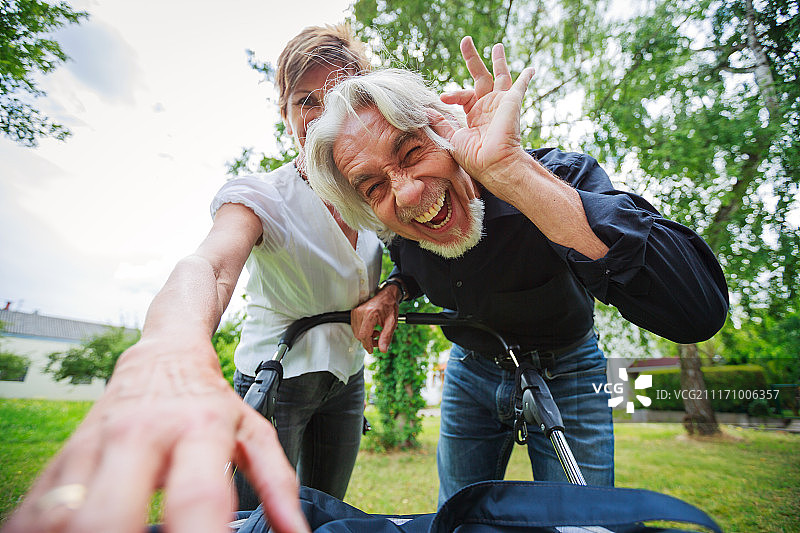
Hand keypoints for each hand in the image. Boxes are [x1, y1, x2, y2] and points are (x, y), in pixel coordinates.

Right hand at [3, 337, 308, 532]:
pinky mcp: (64, 458)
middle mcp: (140, 435)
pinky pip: (36, 511)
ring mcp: (96, 446)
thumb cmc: (210, 401)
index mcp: (197, 428)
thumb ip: (277, 482)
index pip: (198, 498)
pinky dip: (46, 532)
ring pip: (66, 515)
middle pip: (115, 514)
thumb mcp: (251, 432)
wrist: (163, 355)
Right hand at [351, 286, 399, 352]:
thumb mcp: (392, 323)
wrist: (386, 295)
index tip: (371, 350)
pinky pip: (355, 327)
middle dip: (368, 341)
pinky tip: (371, 329)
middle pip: (359, 335)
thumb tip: (383, 350)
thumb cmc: (390, 306)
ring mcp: (356, 311)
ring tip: (376, 333)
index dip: (367, 345)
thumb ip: (387, 337)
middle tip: (378, 340)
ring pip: (356, 332)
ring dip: (365, 337)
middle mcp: (361, 312)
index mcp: (370, 314)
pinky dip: (362, 331)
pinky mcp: (354, 312)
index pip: (364, 335)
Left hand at [437, 36, 534, 192]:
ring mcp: (501, 103)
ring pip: (500, 76)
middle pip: (480, 77)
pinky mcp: (512, 102)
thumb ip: (441, 123)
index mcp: (475, 114)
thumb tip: (425, 110)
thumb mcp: (452, 137)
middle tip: (466, 40)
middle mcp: (488, 107)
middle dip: (472, 58)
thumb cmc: (473, 157)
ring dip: (498, 60)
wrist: (493, 164)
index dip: (452, 94)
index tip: (443, 98)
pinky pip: (521, 87)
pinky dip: (526, 77)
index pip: (463, 95)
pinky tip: (531, 69)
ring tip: (497, 46)